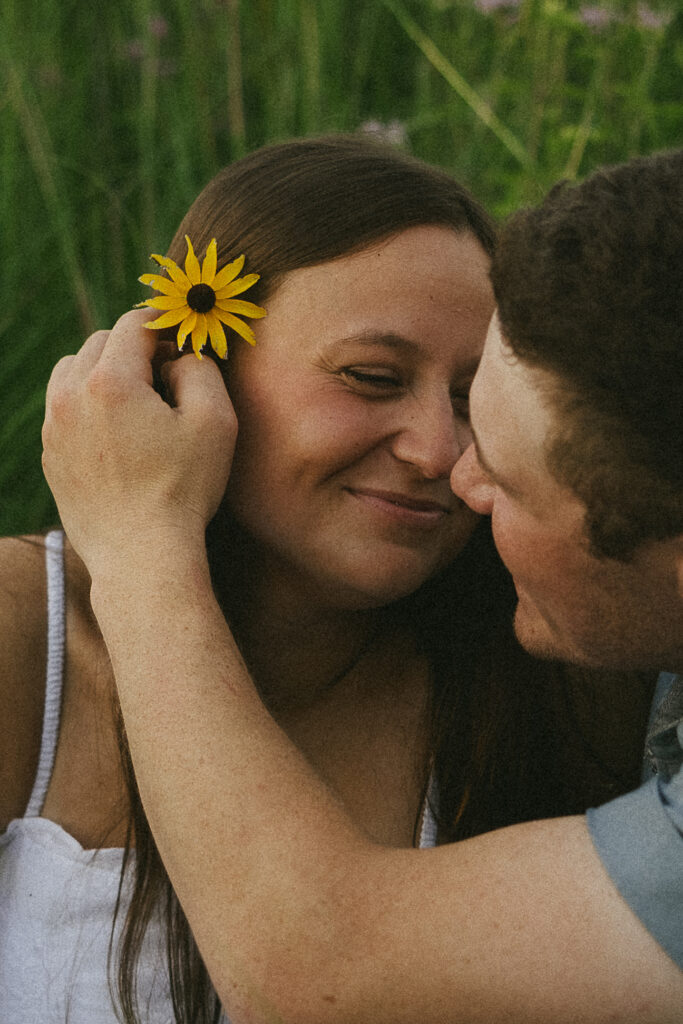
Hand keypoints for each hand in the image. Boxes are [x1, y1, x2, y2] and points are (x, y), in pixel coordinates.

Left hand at [42, 309, 236, 575]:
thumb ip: (201, 369)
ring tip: (138, 399)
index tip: (182, 340)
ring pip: (72, 370)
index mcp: (110, 381)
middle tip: (167, 372)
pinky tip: (120, 432)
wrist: (141, 556)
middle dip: (134, 347)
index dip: (163, 324)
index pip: (133, 324)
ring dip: (105, 371)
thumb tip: (179, 356)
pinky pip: (64, 408)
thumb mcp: (215, 421)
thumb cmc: (183, 490)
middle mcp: (71, 396)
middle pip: (99, 342)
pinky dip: (89, 404)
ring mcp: (54, 427)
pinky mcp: (51, 455)